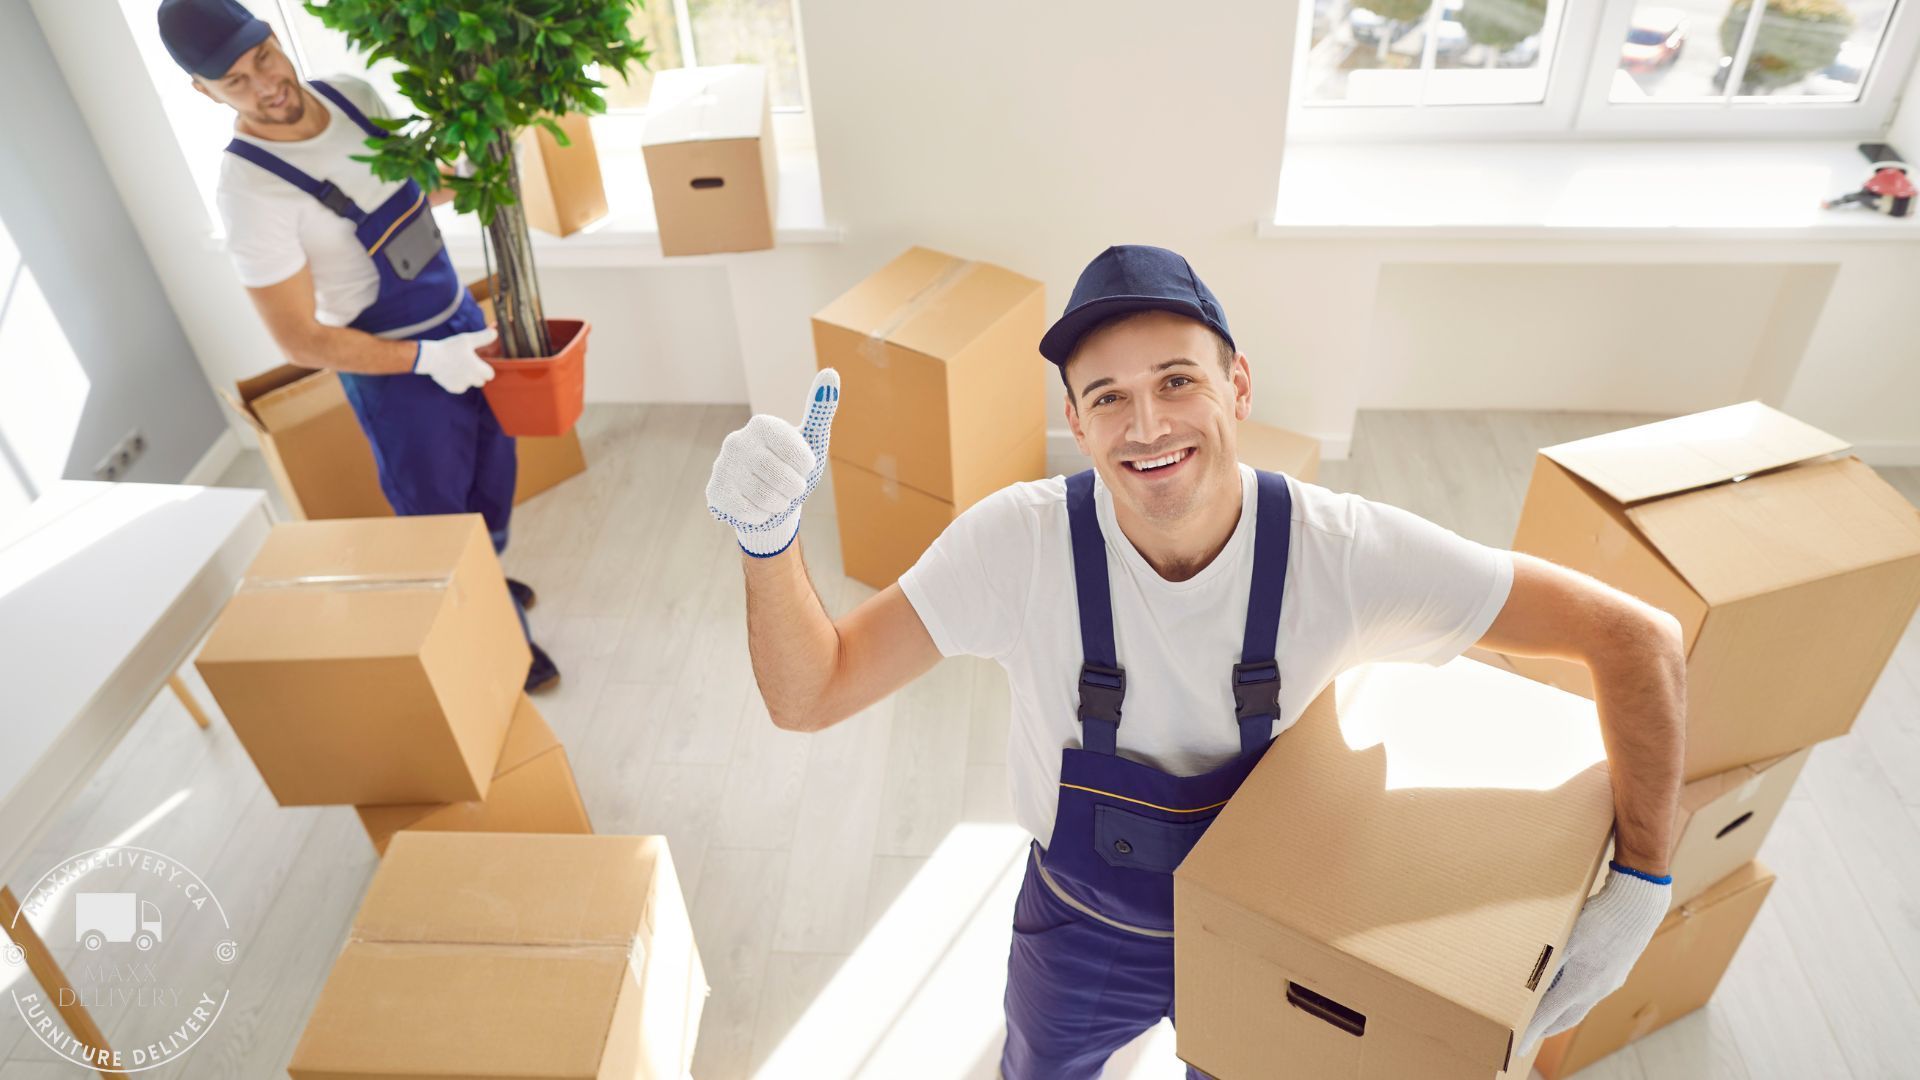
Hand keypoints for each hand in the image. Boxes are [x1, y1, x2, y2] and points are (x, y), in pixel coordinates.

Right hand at [413, 327, 498, 393]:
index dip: (485, 369)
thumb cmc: (450, 347)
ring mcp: (461, 385)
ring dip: (466, 378)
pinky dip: (457, 382)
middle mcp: (471, 379)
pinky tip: (450, 372)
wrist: (430, 358)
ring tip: (457, 367)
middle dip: (477, 374)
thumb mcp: (467, 339)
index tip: (478, 363)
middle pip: (481, 381)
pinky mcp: (452, 388)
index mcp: (477, 368)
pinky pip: (459, 387)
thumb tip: (495, 332)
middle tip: (467, 364)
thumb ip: (483, 337)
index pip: (490, 375)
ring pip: (469, 384)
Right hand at [706, 368, 839, 556]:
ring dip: (779, 504)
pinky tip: (756, 504)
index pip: (801, 457)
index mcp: (762, 424)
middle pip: (784, 479)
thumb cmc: (792, 467)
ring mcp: (723, 466)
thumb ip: (821, 408)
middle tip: (789, 485)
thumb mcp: (811, 441)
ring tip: (774, 496)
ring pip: (767, 498)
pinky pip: (751, 513)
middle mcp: (737, 441)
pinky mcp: (715, 492)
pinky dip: (762, 515)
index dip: (806, 468)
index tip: (801, 465)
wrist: (766, 500)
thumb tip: (831, 373)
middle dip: (794, 489)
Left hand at [1520, 862, 1670, 1053]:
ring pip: (1581, 1006)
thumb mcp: (1565, 940)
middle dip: (1547, 1027)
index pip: (1549, 1016)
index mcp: (1582, 985)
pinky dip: (1577, 999)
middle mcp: (1597, 990)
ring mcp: (1610, 982)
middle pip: (1567, 1017)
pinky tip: (1571, 990)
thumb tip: (1530, 983)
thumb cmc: (1598, 920)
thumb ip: (1548, 963)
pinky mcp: (1617, 972)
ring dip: (1563, 1014)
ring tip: (1548, 1015)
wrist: (1637, 907)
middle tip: (1531, 1033)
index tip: (1519, 1047)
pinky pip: (1593, 994)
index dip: (1532, 1031)